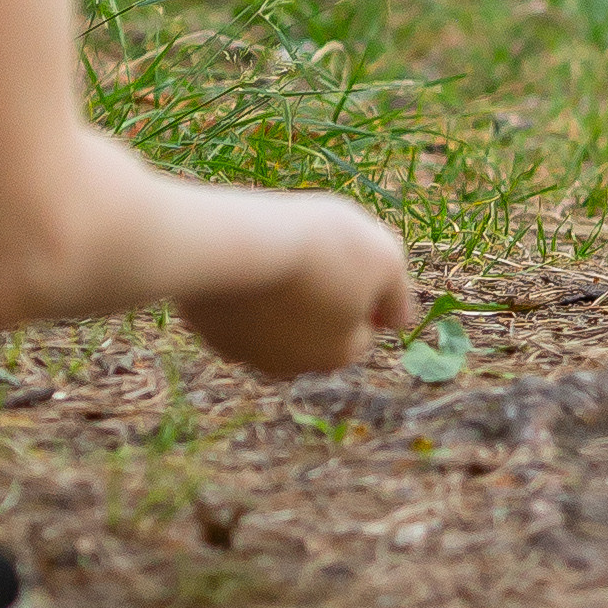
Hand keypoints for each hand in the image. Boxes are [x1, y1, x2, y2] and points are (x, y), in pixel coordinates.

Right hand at [180, 196, 418, 378]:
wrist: (237, 241)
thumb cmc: (319, 246)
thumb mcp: (383, 256)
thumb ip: (396, 292)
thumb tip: (397, 322)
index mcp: (340, 353)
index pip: (361, 328)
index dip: (357, 289)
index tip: (342, 257)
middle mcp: (294, 366)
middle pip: (315, 332)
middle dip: (315, 301)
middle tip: (307, 255)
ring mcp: (246, 353)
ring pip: (272, 325)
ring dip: (276, 299)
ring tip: (272, 255)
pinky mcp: (210, 331)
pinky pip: (233, 312)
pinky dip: (239, 293)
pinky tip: (240, 264)